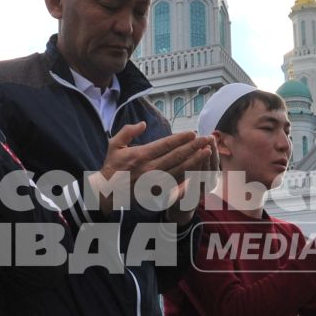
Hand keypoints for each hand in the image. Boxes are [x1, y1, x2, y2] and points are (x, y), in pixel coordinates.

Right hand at [87, 123, 213, 213]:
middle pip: (176, 156)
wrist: (108, 192)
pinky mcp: (157, 190)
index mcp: (141, 155)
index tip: (193, 133)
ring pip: (180, 169)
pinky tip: (199, 171)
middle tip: (207, 139)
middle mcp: (150, 168)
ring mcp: (154, 181)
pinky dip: (188, 177)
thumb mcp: (114, 144)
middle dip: (194, 147)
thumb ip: (127, 131)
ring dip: (195, 160)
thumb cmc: (112, 166)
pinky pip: (176, 183)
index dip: (180, 138)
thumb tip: (143, 124)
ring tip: (207, 152)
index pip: (165, 145)